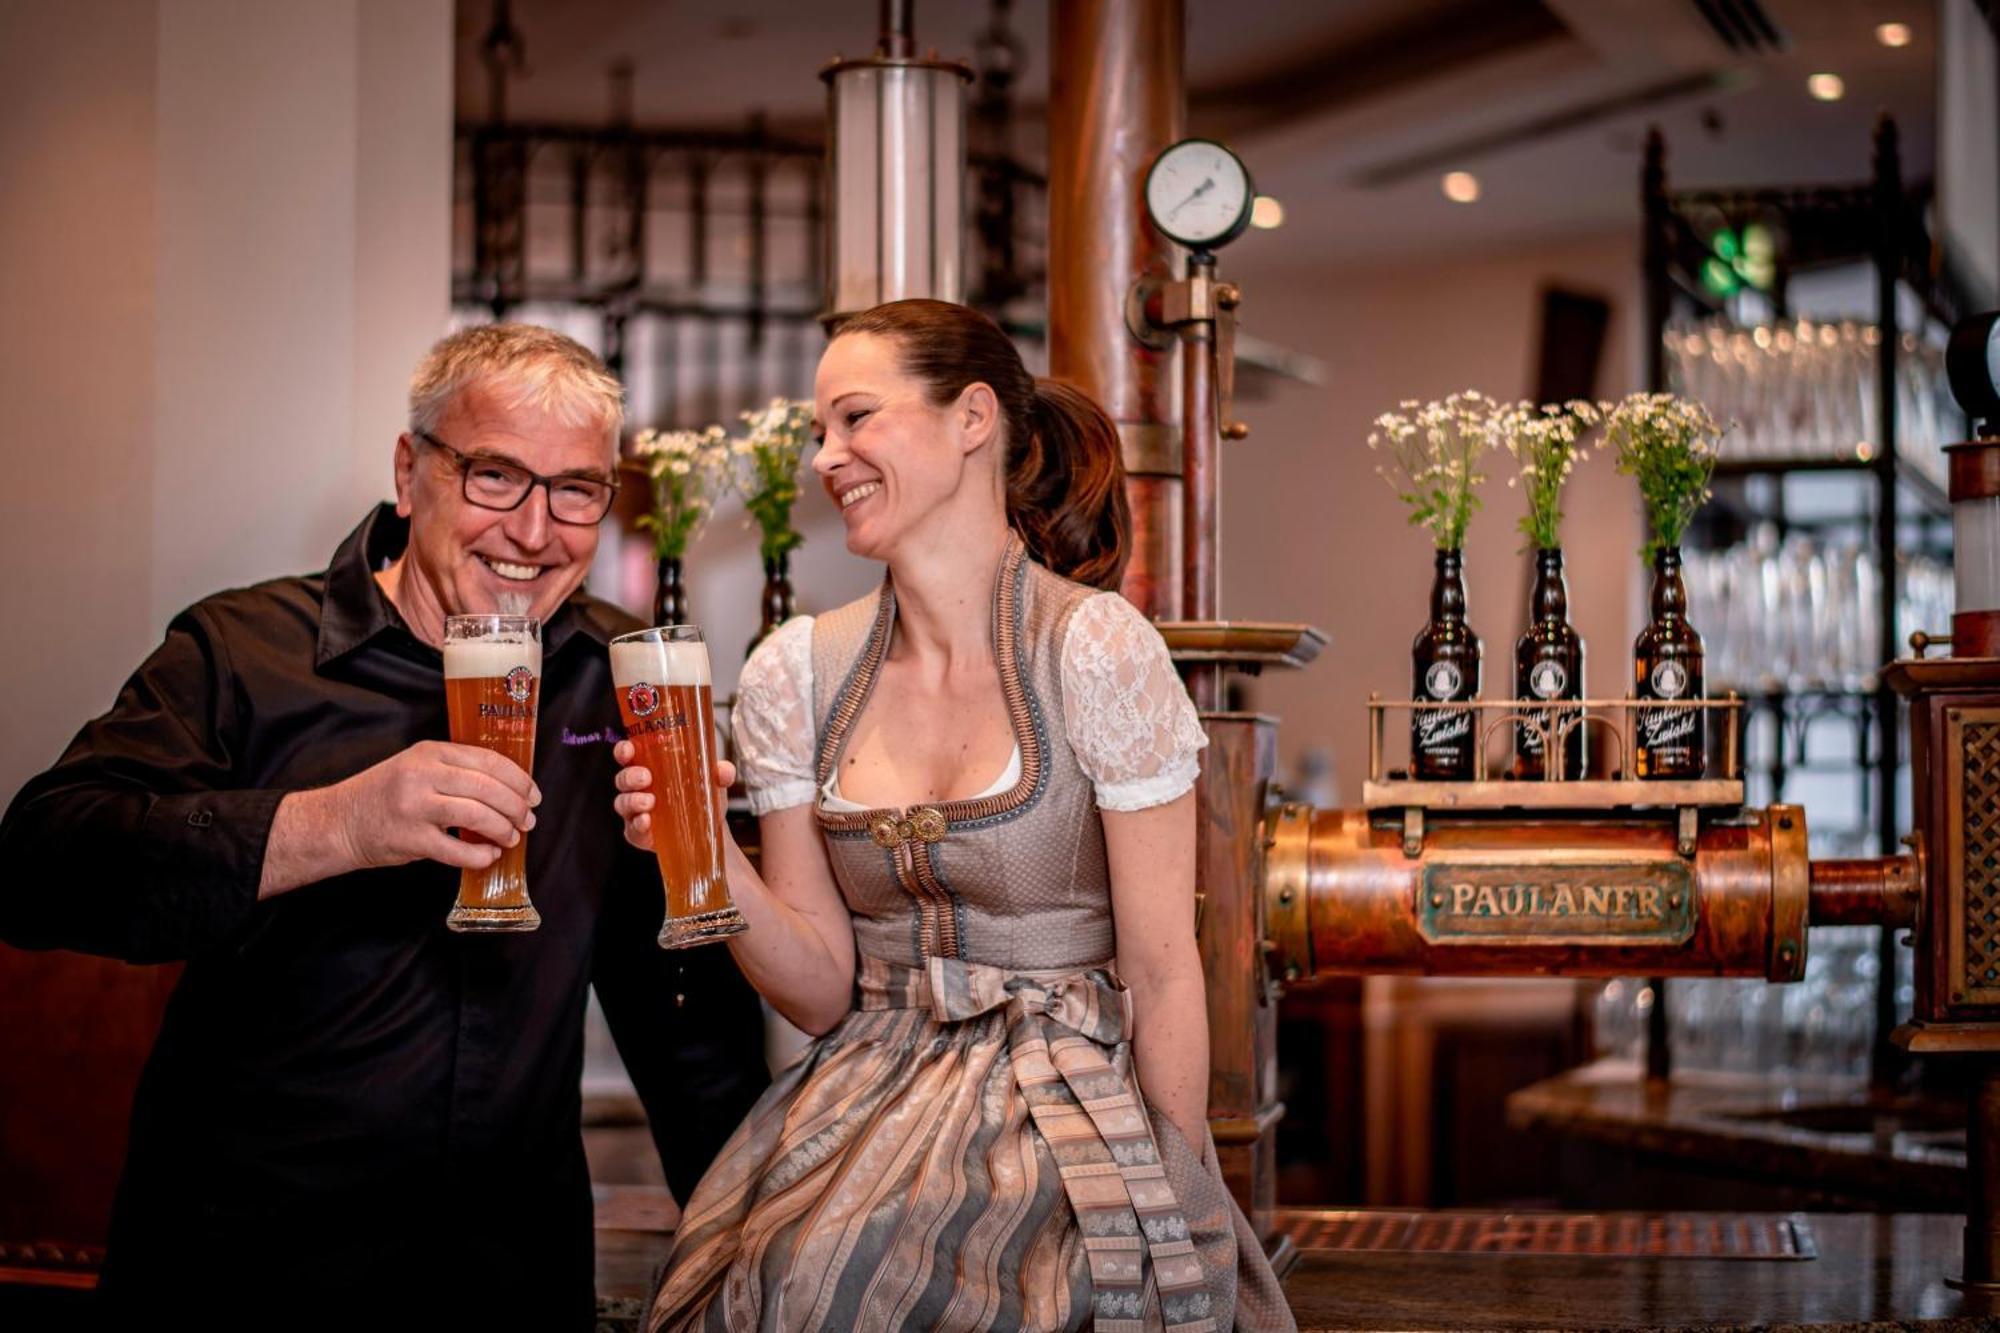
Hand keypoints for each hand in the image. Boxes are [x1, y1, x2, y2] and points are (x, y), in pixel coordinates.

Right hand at [327, 740, 539, 871]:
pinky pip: (457, 850)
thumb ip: (456, 770)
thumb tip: (508, 788)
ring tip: (511, 837)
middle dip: (516, 806)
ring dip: (503, 829)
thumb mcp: (416, 767)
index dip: (519, 779)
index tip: (533, 794)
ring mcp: (415, 807)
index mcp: (430, 753)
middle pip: (488, 787)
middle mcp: (423, 775)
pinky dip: (480, 855)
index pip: (488, 760)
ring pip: (477, 815)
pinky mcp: (410, 839)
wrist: (338, 822)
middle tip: (528, 820)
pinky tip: (488, 855)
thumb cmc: (384, 795)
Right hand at [612, 740, 733, 851]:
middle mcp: (638, 789)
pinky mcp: (638, 833)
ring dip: (632, 801)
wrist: (708, 832)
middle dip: (630, 777)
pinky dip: (637, 825)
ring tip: (649, 802)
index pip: (628, 755)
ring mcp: (635, 812)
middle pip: (622, 779)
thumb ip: (721, 773)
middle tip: (646, 778)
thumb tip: (724, 770)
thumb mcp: (714, 783)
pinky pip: (631, 829)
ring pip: (622, 803)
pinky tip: (647, 822)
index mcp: (650, 768)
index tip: (628, 750)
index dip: (623, 751)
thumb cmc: (702, 798)